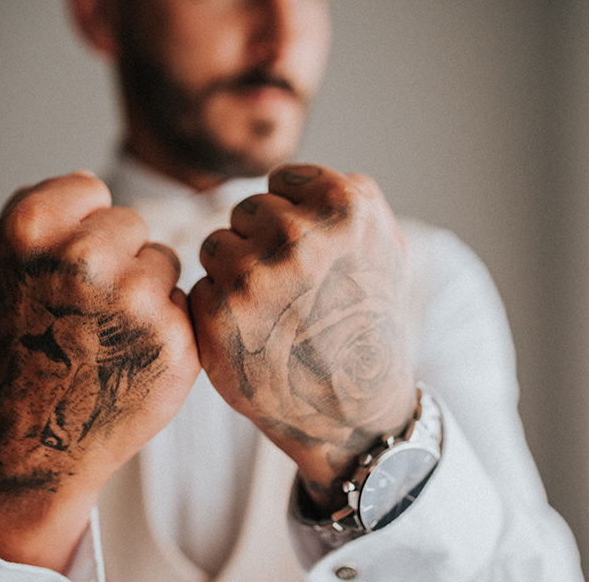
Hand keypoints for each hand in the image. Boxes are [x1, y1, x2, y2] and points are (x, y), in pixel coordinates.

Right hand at [0, 172, 199, 571]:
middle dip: (117, 258)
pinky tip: (134, 356)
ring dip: (145, 290)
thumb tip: (90, 180)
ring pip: (164, 261)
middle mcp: (85, 257)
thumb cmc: (15, 349)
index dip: (81, 229)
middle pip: (132, 224)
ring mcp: (136, 299)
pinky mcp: (178, 338)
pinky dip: (167, 325)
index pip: (91, 190)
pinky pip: (185, 302)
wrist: (32, 444)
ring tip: (107, 334)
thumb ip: (40, 214)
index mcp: (32, 228)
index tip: (64, 268)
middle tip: (84, 309)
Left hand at [189, 164, 415, 511]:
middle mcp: (299, 236)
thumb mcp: (387, 246)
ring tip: (272, 313)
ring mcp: (256, 276)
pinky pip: (201, 287)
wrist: (355, 410)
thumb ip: (348, 199)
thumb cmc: (370, 324)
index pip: (282, 179)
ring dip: (235, 274)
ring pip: (217, 244)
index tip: (309, 255)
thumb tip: (295, 178)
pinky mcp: (220, 315)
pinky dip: (218, 310)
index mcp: (344, 207)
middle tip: (291, 291)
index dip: (292, 217)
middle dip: (262, 244)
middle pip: (247, 211)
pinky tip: (253, 336)